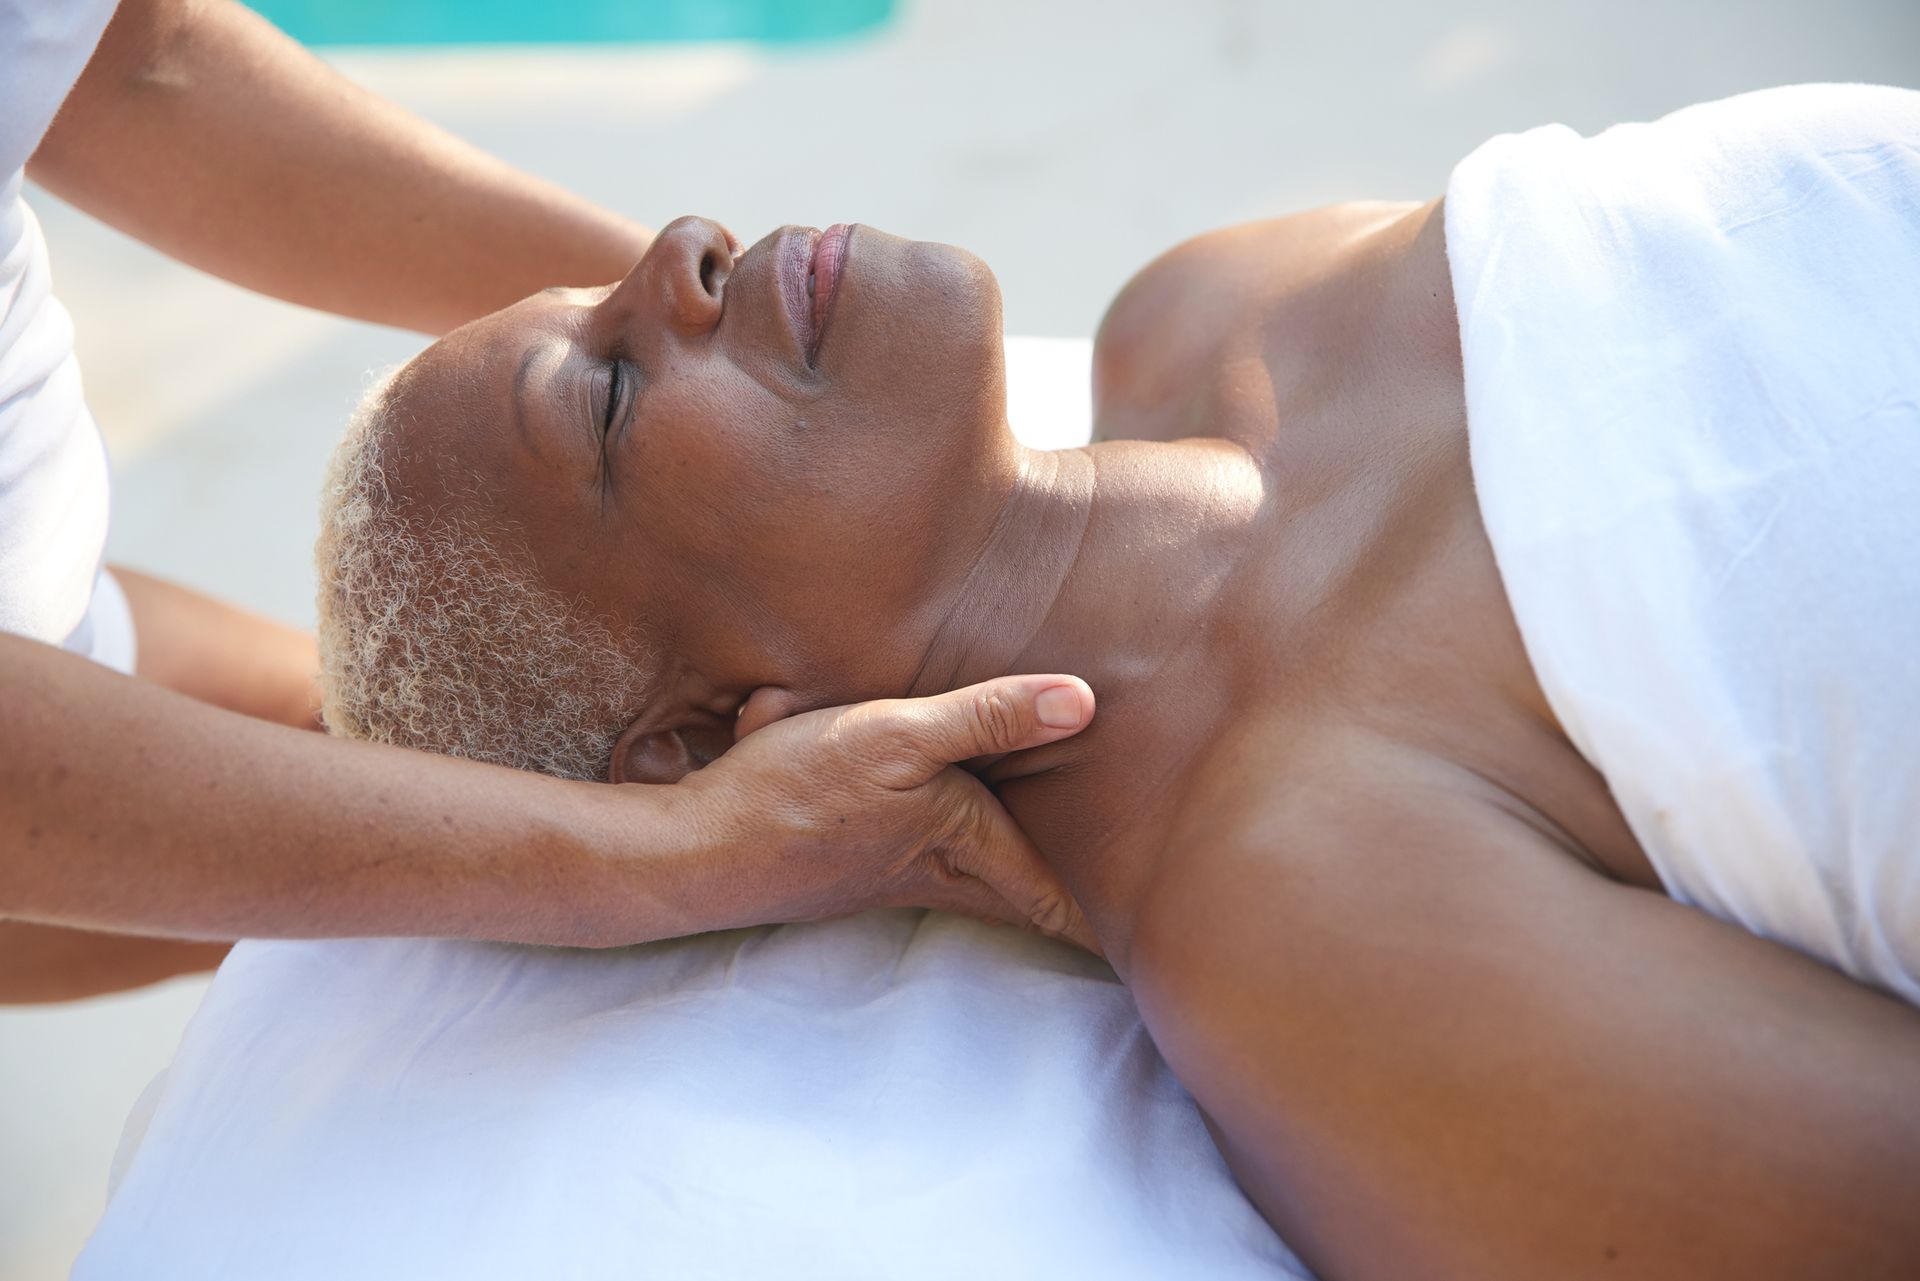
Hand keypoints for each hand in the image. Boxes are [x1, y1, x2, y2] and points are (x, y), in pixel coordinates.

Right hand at [681, 676, 1098, 952]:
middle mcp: (936, 870)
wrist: (693, 854)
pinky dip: (935, 820)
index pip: (1061, 897)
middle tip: (1134, 901)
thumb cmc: (796, 798)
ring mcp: (890, 869)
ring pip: (972, 868)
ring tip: (1066, 862)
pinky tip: (941, 804)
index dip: (1114, 917)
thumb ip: (985, 719)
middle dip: (1076, 895)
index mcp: (965, 846)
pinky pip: (909, 838)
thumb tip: (1084, 702)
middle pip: (1025, 893)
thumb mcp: (895, 739)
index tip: (1170, 935)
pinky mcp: (848, 851)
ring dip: (1015, 862)